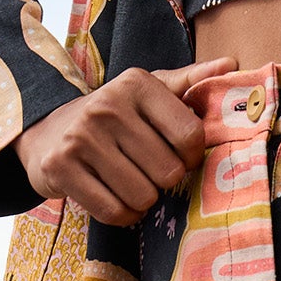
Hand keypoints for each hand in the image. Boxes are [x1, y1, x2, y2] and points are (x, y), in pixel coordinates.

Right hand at [13, 58, 236, 224]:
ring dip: (144, 199)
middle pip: (168, 171)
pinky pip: (114, 212)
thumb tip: (232, 65)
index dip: (194, 156)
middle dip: (165, 180)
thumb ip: (191, 82)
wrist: (47, 132)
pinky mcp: (60, 168)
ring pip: (143, 195)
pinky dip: (124, 214)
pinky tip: (118, 199)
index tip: (183, 156)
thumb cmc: (114, 115)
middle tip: (150, 170)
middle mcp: (107, 106)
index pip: (190, 135)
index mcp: (136, 83)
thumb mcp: (149, 92)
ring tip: (133, 183)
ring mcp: (80, 137)